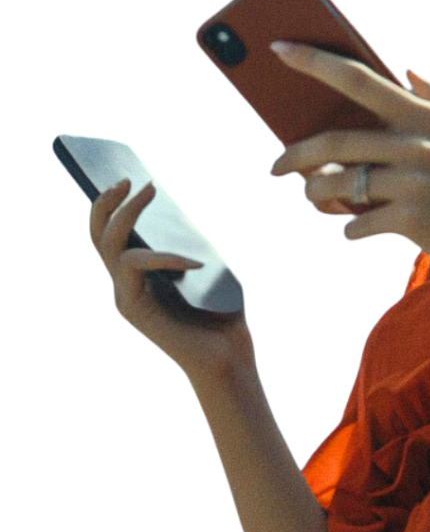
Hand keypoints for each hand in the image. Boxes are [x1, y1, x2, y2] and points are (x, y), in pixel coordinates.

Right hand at [89, 179, 257, 383]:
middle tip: (126, 179)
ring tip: (150, 191)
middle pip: (99, 236)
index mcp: (142, 274)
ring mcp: (126, 296)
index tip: (127, 176)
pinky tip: (195, 259)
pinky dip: (165, 256)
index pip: (115, 236)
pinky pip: (136, 267)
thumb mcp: (211, 266)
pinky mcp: (133, 309)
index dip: (115, 206)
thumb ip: (193, 242)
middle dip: (107, 203)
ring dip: (128, 213)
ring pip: (110, 246)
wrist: (228, 354)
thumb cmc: (223, 310)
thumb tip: (188, 210)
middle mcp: (126, 284)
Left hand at [268, 44, 429, 288]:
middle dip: (296, 153)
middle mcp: (420, 143)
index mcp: (428, 116)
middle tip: (276, 165)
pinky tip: (355, 230)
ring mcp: (416, 181)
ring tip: (315, 201)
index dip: (315, 61)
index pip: (360, 79)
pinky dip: (350, 229)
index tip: (278, 47)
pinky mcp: (414, 218)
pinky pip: (360, 222)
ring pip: (342, 183)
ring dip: (317, 195)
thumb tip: (406, 72)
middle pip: (337, 140)